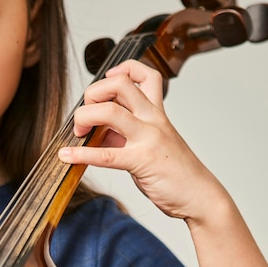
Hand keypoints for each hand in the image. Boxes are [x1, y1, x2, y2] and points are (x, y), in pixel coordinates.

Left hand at [59, 60, 220, 221]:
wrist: (200, 196)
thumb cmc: (177, 174)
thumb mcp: (151, 146)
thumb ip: (125, 136)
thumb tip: (95, 134)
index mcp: (157, 113)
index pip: (144, 75)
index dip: (121, 70)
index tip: (106, 83)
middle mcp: (153, 120)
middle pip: (120, 84)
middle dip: (93, 92)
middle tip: (85, 114)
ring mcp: (148, 138)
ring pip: (110, 111)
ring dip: (84, 116)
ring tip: (77, 131)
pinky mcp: (142, 161)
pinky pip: (105, 154)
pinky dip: (81, 154)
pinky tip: (67, 156)